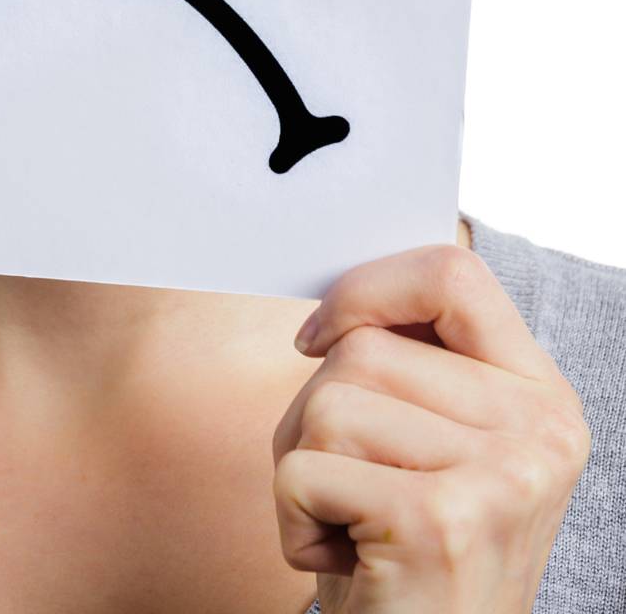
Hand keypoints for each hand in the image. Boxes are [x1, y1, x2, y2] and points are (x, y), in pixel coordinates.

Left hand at [271, 244, 590, 611]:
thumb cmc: (407, 556)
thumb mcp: (438, 446)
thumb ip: (417, 364)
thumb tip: (343, 298)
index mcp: (542, 397)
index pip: (452, 274)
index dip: (368, 288)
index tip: (319, 336)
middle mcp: (541, 431)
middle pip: (365, 346)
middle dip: (316, 414)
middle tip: (347, 489)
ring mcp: (501, 477)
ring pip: (328, 403)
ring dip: (302, 468)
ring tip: (350, 527)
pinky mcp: (440, 522)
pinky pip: (304, 470)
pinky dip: (293, 519)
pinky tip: (344, 561)